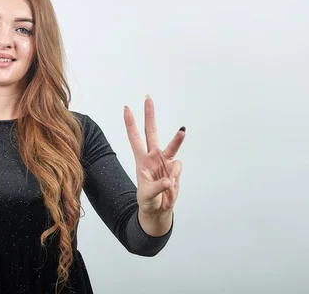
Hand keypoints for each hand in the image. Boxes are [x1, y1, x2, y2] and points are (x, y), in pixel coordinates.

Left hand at [124, 95, 184, 215]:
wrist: (158, 210)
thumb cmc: (148, 200)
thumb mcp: (148, 196)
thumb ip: (158, 187)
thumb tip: (169, 181)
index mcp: (141, 160)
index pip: (134, 138)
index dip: (130, 123)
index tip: (127, 108)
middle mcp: (153, 156)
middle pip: (151, 131)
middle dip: (150, 114)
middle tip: (148, 98)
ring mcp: (165, 161)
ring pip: (172, 145)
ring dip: (177, 138)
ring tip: (182, 131)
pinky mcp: (175, 169)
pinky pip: (178, 167)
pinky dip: (175, 177)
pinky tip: (170, 186)